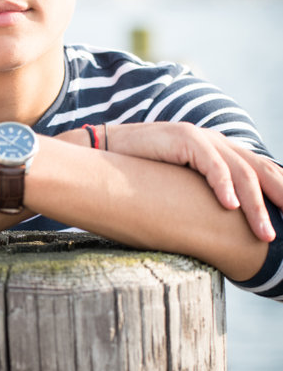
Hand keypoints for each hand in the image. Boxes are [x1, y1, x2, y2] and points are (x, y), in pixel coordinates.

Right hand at [58, 122, 281, 241]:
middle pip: (260, 170)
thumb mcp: (181, 187)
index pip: (260, 171)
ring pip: (241, 171)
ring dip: (255, 205)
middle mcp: (217, 143)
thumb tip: (225, 226)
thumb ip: (204, 196)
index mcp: (221, 153)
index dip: (280, 192)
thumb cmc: (141, 175)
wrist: (105, 151)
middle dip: (281, 197)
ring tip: (264, 232)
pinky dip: (223, 184)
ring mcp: (201, 138)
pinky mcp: (183, 138)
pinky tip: (230, 205)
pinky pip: (211, 163)